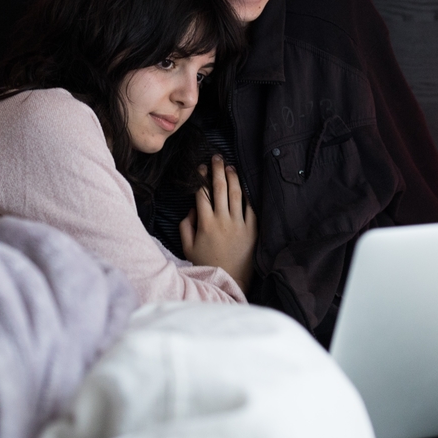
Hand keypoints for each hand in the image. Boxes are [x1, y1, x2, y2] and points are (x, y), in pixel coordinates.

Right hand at [179, 155, 255, 292]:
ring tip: (230, 167)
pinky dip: (247, 196)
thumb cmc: (207, 265)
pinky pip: (250, 208)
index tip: (201, 168)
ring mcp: (239, 225)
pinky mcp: (252, 230)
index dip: (201, 178)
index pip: (202, 194)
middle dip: (217, 170)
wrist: (230, 281)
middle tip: (217, 157)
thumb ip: (185, 226)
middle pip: (220, 188)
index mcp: (205, 223)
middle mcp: (223, 220)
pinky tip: (244, 186)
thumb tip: (190, 210)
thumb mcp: (187, 247)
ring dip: (233, 178)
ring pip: (237, 194)